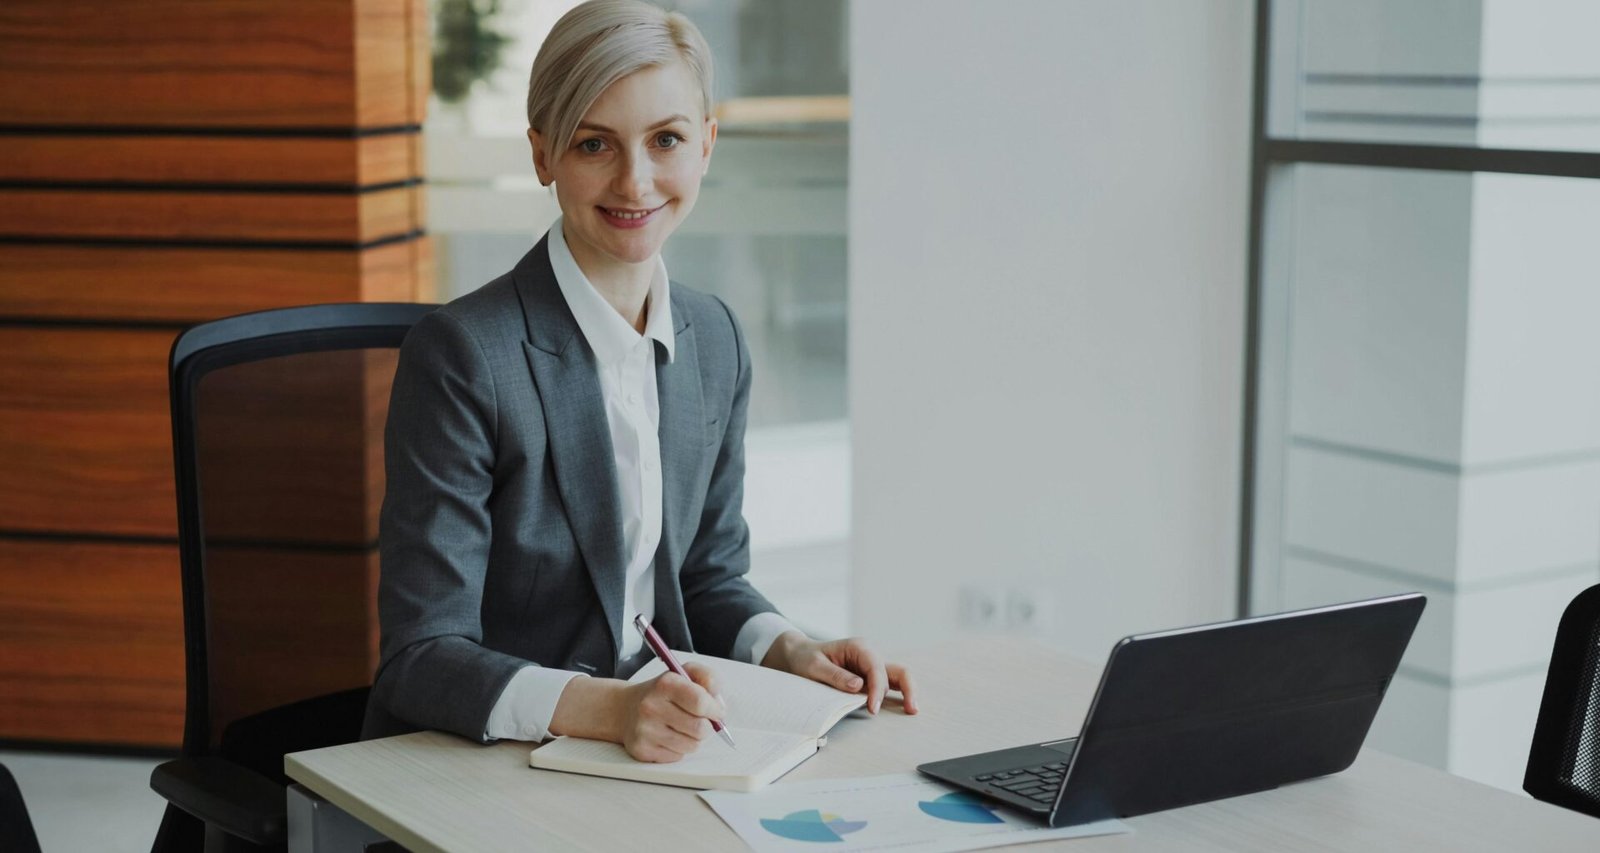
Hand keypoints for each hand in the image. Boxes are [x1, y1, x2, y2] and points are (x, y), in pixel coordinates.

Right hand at [616, 662, 727, 762]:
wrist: (624, 708)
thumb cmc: (661, 692)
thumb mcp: (684, 673)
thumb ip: (708, 678)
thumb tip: (719, 703)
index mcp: (665, 684)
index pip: (700, 702)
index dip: (715, 709)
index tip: (717, 711)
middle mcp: (651, 706)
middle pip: (700, 728)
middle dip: (707, 726)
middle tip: (701, 720)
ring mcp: (645, 730)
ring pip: (692, 745)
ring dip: (693, 738)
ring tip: (682, 727)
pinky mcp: (642, 750)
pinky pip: (677, 756)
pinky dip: (679, 748)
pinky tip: (669, 736)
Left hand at [762, 631, 917, 714]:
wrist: (800, 655)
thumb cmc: (806, 658)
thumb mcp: (814, 667)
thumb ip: (836, 675)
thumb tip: (859, 686)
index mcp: (858, 647)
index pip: (876, 668)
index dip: (878, 689)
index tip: (873, 708)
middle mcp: (869, 655)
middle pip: (897, 670)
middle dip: (907, 689)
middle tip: (910, 709)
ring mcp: (871, 666)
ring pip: (898, 676)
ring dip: (907, 692)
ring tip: (912, 710)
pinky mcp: (870, 677)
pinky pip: (889, 684)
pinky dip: (898, 695)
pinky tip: (903, 707)